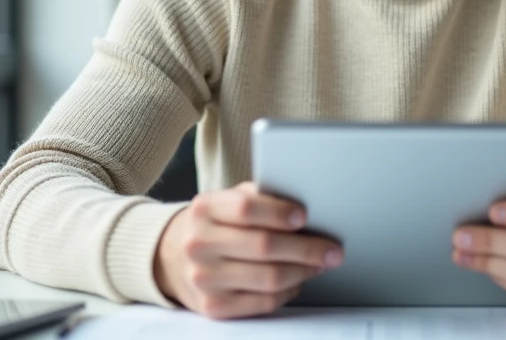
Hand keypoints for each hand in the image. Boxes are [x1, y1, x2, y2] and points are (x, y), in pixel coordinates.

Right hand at [154, 181, 343, 319]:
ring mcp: (204, 278)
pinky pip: (263, 302)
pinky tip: (297, 281)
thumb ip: (259, 198)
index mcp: (204, 209)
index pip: (246, 208)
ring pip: (268, 278)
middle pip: (264, 247)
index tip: (304, 216)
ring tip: (321, 264)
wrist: (172, 257)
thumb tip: (306, 209)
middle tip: (332, 249)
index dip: (279, 212)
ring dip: (303, 272)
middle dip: (307, 249)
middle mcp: (199, 244)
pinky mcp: (213, 306)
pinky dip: (288, 292)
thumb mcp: (227, 200)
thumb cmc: (215, 224)